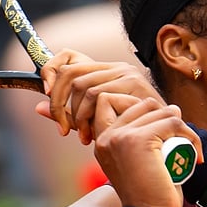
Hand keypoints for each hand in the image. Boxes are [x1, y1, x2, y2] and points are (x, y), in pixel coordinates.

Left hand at [37, 49, 162, 144]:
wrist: (168, 149)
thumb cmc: (132, 138)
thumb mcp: (95, 124)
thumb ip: (70, 115)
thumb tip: (37, 107)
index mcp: (106, 72)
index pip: (69, 57)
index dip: (51, 72)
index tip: (47, 98)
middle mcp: (117, 68)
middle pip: (71, 73)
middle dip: (60, 104)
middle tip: (63, 130)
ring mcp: (127, 74)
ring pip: (83, 87)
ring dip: (76, 116)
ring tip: (83, 137)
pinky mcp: (134, 85)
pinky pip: (98, 95)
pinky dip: (88, 118)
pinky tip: (92, 136)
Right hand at [92, 95, 198, 206]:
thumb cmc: (151, 195)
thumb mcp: (141, 162)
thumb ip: (145, 137)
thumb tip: (173, 108)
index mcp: (102, 141)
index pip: (115, 101)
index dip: (143, 108)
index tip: (161, 130)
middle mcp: (106, 136)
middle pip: (145, 103)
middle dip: (167, 117)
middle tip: (179, 141)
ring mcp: (121, 136)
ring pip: (161, 111)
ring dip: (181, 126)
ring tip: (188, 147)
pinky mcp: (139, 139)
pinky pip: (173, 122)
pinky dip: (191, 135)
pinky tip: (196, 154)